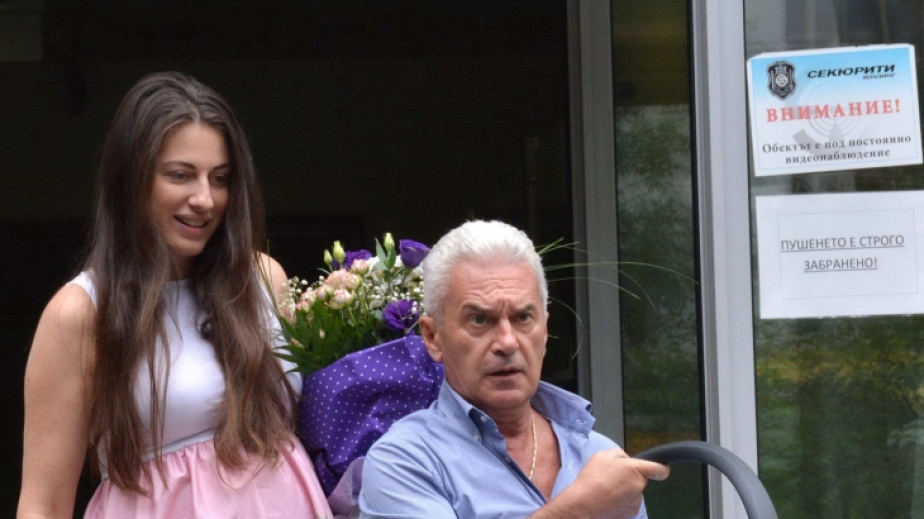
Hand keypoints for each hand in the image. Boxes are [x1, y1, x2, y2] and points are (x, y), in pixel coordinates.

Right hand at [532, 447, 668, 518]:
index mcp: (636, 469)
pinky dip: (622, 501)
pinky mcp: (631, 513)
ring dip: (626, 490)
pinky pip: (629, 502)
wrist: (582, 504)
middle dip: (631, 477)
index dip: (661, 467)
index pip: (660, 469)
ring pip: (634, 491)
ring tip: (608, 489)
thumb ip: (620, 454)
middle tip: (613, 478)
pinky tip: (609, 499)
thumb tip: (628, 461)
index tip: (657, 468)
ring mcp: (636, 501)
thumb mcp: (602, 455)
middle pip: (641, 479)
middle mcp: (640, 486)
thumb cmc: (592, 477)